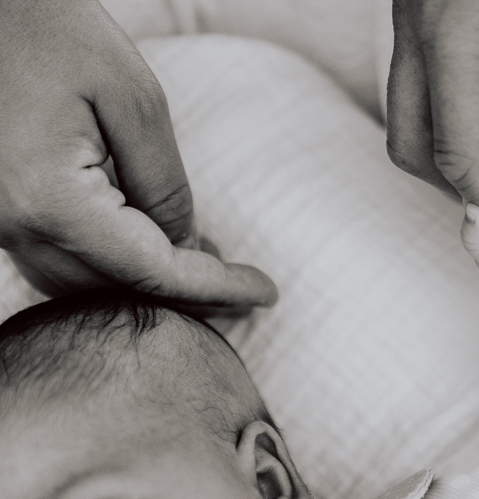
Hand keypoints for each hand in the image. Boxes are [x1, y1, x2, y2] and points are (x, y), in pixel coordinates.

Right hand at [0, 0, 276, 311]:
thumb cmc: (58, 32)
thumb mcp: (135, 101)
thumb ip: (165, 185)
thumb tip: (187, 246)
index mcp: (51, 200)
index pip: (154, 272)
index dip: (217, 287)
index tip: (266, 291)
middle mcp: (15, 225)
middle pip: (118, 292)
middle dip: (188, 297)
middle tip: (245, 290)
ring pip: (83, 287)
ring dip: (147, 289)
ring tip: (207, 271)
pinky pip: (58, 262)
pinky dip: (110, 269)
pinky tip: (151, 250)